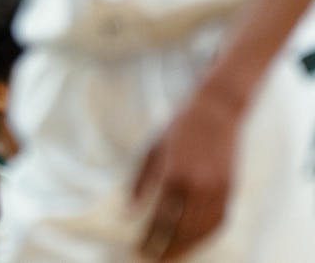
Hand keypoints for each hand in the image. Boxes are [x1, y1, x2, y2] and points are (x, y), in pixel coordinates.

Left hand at [132, 91, 241, 260]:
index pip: (160, 218)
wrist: (216, 110)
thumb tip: (127, 211)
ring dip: (188, 246)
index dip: (150, 238)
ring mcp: (217, 188)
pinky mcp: (229, 188)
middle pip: (182, 230)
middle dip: (168, 249)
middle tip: (154, 260)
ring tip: (173, 255)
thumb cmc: (178, 126)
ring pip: (202, 229)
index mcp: (173, 174)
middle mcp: (197, 185)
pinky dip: (206, 235)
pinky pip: (219, 220)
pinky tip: (195, 240)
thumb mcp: (151, 149)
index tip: (139, 250)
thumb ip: (139, 181)